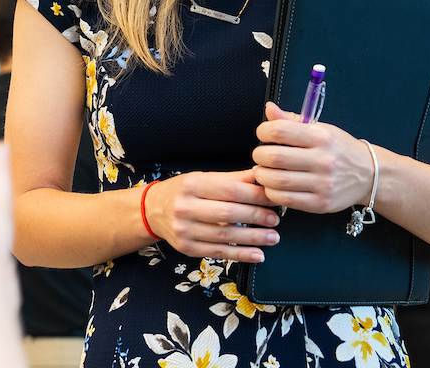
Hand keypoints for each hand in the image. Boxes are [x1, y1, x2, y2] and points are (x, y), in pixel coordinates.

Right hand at [142, 169, 278, 262]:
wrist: (153, 210)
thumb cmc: (184, 191)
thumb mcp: (204, 178)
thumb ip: (233, 179)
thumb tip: (262, 175)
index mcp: (193, 185)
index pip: (231, 190)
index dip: (256, 195)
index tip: (273, 198)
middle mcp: (186, 207)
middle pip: (229, 213)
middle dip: (257, 216)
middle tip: (276, 219)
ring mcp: (185, 230)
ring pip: (226, 235)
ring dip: (253, 238)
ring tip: (273, 237)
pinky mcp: (187, 248)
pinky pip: (219, 252)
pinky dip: (241, 255)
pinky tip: (258, 254)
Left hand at [252, 102, 373, 214]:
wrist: (368, 175)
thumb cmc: (340, 149)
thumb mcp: (320, 128)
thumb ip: (291, 121)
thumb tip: (269, 108)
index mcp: (321, 136)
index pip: (280, 130)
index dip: (263, 131)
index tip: (262, 134)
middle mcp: (323, 160)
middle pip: (275, 157)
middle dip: (259, 155)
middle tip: (260, 155)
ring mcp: (322, 183)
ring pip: (277, 180)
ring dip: (262, 175)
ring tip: (263, 171)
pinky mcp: (320, 203)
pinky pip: (286, 199)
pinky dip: (272, 192)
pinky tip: (273, 186)